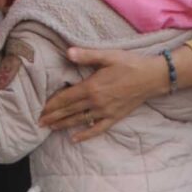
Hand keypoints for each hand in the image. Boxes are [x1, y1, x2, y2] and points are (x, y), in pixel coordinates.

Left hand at [37, 45, 173, 141]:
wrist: (152, 77)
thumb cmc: (130, 63)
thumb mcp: (108, 55)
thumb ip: (87, 55)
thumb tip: (68, 52)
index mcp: (91, 86)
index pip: (66, 98)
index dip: (52, 104)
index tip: (40, 109)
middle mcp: (96, 102)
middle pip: (69, 111)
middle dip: (53, 116)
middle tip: (39, 122)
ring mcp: (105, 111)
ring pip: (80, 120)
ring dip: (64, 125)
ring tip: (50, 128)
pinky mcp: (114, 117)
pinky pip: (97, 129)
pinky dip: (85, 135)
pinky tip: (75, 139)